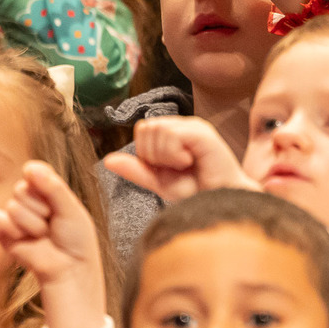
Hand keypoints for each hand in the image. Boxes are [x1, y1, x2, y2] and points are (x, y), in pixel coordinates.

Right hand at [0, 161, 100, 287]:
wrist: (69, 267)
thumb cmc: (76, 238)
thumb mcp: (71, 208)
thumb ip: (53, 188)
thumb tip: (30, 167)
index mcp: (48, 188)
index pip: (34, 171)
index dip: (43, 183)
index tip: (56, 200)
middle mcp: (30, 199)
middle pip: (21, 188)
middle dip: (40, 208)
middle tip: (53, 222)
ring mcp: (15, 215)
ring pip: (12, 206)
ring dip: (32, 224)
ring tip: (44, 234)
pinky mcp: (2, 231)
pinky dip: (11, 230)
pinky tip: (25, 238)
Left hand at [104, 116, 257, 201]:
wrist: (220, 202)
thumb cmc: (197, 192)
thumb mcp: (159, 182)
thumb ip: (136, 169)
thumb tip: (107, 160)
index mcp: (175, 132)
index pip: (143, 130)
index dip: (147, 153)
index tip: (168, 168)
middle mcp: (185, 125)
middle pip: (146, 128)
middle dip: (153, 154)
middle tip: (177, 167)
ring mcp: (194, 126)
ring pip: (155, 130)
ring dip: (164, 156)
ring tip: (185, 165)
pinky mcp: (201, 132)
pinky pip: (170, 134)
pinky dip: (173, 154)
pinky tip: (189, 161)